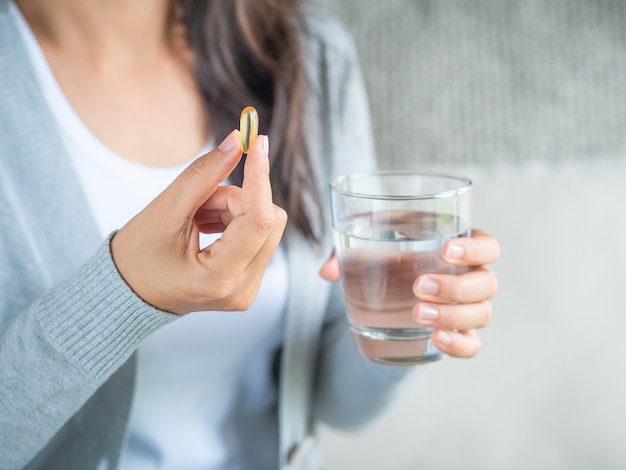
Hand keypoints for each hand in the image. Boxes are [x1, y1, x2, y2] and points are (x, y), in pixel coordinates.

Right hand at [111, 130, 287, 313]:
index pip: (259, 220)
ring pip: (265, 225)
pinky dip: (235, 221)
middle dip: (237, 198)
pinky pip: (259, 237)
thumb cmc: (138, 256)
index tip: (258, 143)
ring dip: (234, 209)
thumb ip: (204, 175)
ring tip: (196, 218)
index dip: (259, 177)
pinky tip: (205, 226)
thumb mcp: (165, 210)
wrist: (128, 293)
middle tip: (199, 201)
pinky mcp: (249, 282)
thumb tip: (238, 142)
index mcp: (218, 278)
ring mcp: (248, 289)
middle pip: (269, 220)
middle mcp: (242, 290)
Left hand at [319, 229, 499, 357]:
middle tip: (418, 287)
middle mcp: (471, 277)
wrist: (384, 285)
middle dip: (456, 287)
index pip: (488, 245)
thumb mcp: (366, 241)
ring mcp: (467, 307)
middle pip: (487, 284)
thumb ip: (347, 249)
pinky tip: (437, 340)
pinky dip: (459, 345)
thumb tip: (327, 272)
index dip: (475, 248)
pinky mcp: (456, 333)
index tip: (445, 250)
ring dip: (453, 315)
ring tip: (418, 315)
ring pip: (482, 314)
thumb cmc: (384, 251)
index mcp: (459, 246)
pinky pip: (472, 345)